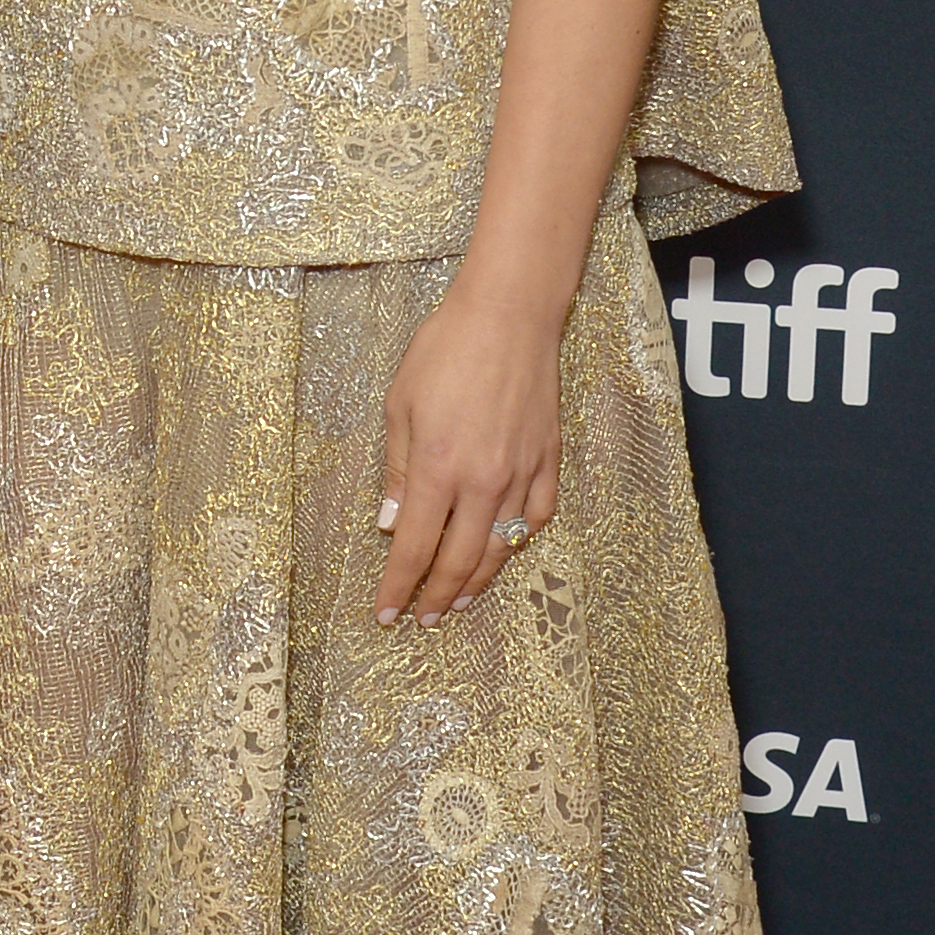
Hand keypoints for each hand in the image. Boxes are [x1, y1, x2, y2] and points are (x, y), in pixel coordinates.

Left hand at [373, 280, 558, 625]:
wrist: (509, 315)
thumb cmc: (445, 350)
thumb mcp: (401, 404)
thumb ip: (397, 470)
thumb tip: (392, 525)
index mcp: (437, 469)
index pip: (415, 547)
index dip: (398, 586)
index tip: (386, 614)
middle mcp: (482, 481)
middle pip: (459, 560)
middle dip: (437, 597)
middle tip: (423, 619)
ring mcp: (521, 473)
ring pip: (500, 547)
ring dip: (478, 581)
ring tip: (461, 601)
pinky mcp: (549, 460)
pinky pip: (537, 515)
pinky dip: (520, 540)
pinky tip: (505, 548)